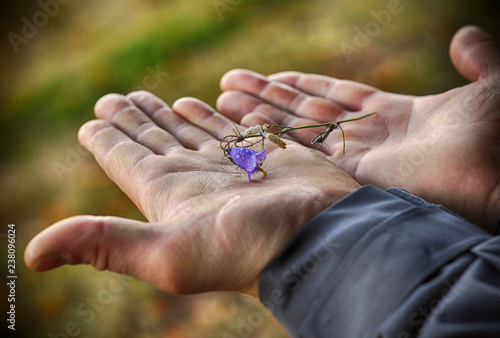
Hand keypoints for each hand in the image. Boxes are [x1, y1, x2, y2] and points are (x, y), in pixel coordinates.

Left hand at [24, 92, 358, 295]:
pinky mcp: (262, 155)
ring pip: (189, 131)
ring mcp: (228, 166)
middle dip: (133, 119)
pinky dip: (211, 116)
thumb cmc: (246, 248)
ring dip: (169, 115)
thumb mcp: (166, 254)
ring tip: (151, 98)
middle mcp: (193, 178)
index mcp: (166, 193)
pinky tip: (201, 104)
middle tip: (114, 99)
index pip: (124, 159)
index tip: (92, 119)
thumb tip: (34, 256)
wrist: (317, 240)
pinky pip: (228, 128)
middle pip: (153, 140)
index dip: (106, 139)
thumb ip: (104, 244)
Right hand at [217, 25, 499, 231]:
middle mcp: (369, 141)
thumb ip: (477, 60)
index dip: (305, 86)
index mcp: (398, 118)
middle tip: (230, 84)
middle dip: (268, 98)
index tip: (274, 76)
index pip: (339, 97)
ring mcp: (356, 160)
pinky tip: (245, 122)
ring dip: (260, 115)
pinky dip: (273, 136)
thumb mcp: (495, 85)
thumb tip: (462, 33)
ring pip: (297, 132)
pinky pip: (304, 152)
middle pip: (307, 113)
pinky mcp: (348, 177)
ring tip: (224, 99)